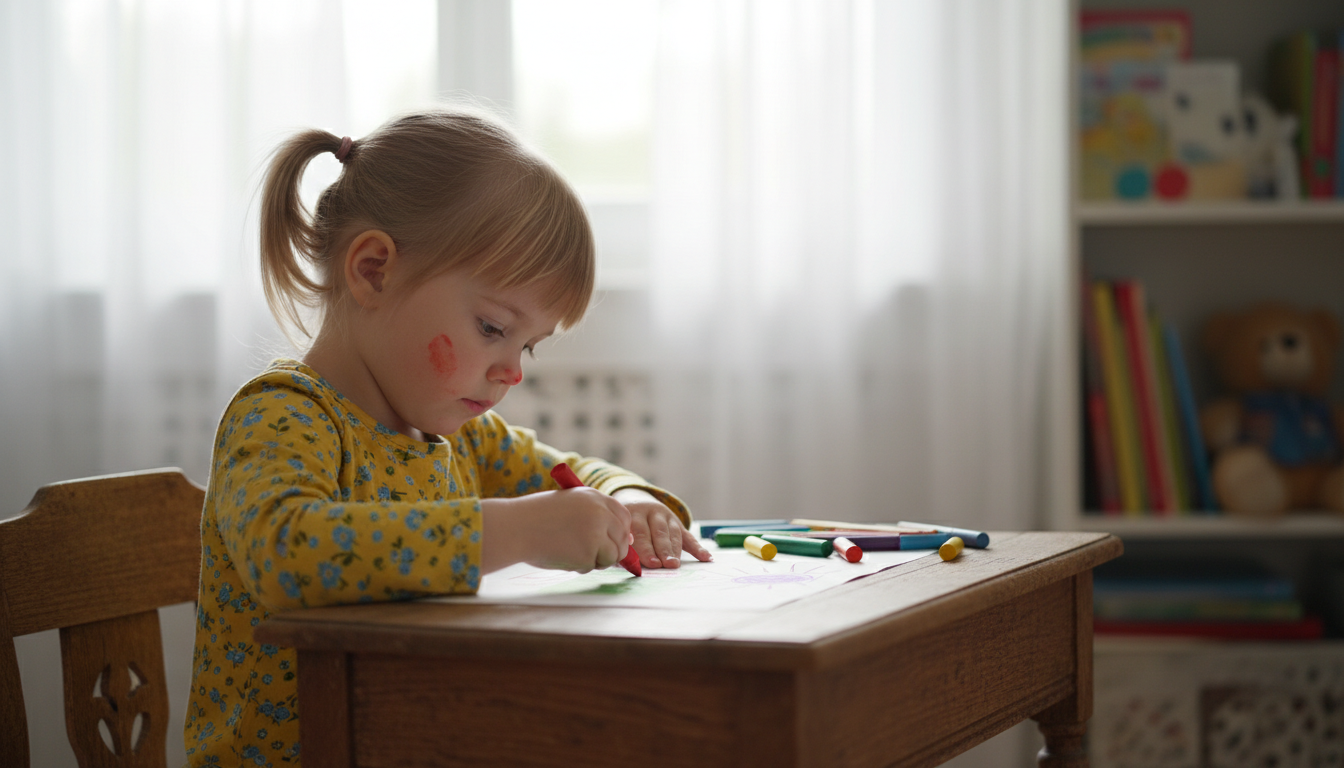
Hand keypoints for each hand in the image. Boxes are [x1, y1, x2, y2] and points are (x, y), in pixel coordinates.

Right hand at [480, 488, 632, 573]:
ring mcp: (596, 533)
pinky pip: (593, 566)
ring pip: (612, 555)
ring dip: (597, 560)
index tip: (610, 540)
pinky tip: (562, 556)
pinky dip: (580, 566)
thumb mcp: (569, 505)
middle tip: (592, 554)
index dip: (620, 531)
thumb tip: (628, 538)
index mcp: (594, 497)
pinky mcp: (588, 552)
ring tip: (572, 553)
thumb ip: (595, 516)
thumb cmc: (536, 518)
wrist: (515, 528)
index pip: (623, 516)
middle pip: (622, 538)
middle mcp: (600, 512)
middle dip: (612, 550)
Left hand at [612, 488, 712, 568]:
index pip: (639, 531)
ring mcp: (666, 516)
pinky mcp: (677, 523)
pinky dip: (698, 548)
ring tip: (675, 565)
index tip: (650, 563)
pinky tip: (705, 558)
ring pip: (672, 533)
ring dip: (675, 550)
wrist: (636, 501)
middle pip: (657, 531)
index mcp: (632, 512)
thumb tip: (626, 563)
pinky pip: (688, 536)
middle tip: (664, 564)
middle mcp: (651, 511)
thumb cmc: (625, 525)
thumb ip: (623, 545)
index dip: (645, 548)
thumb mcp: (620, 528)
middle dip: (661, 550)